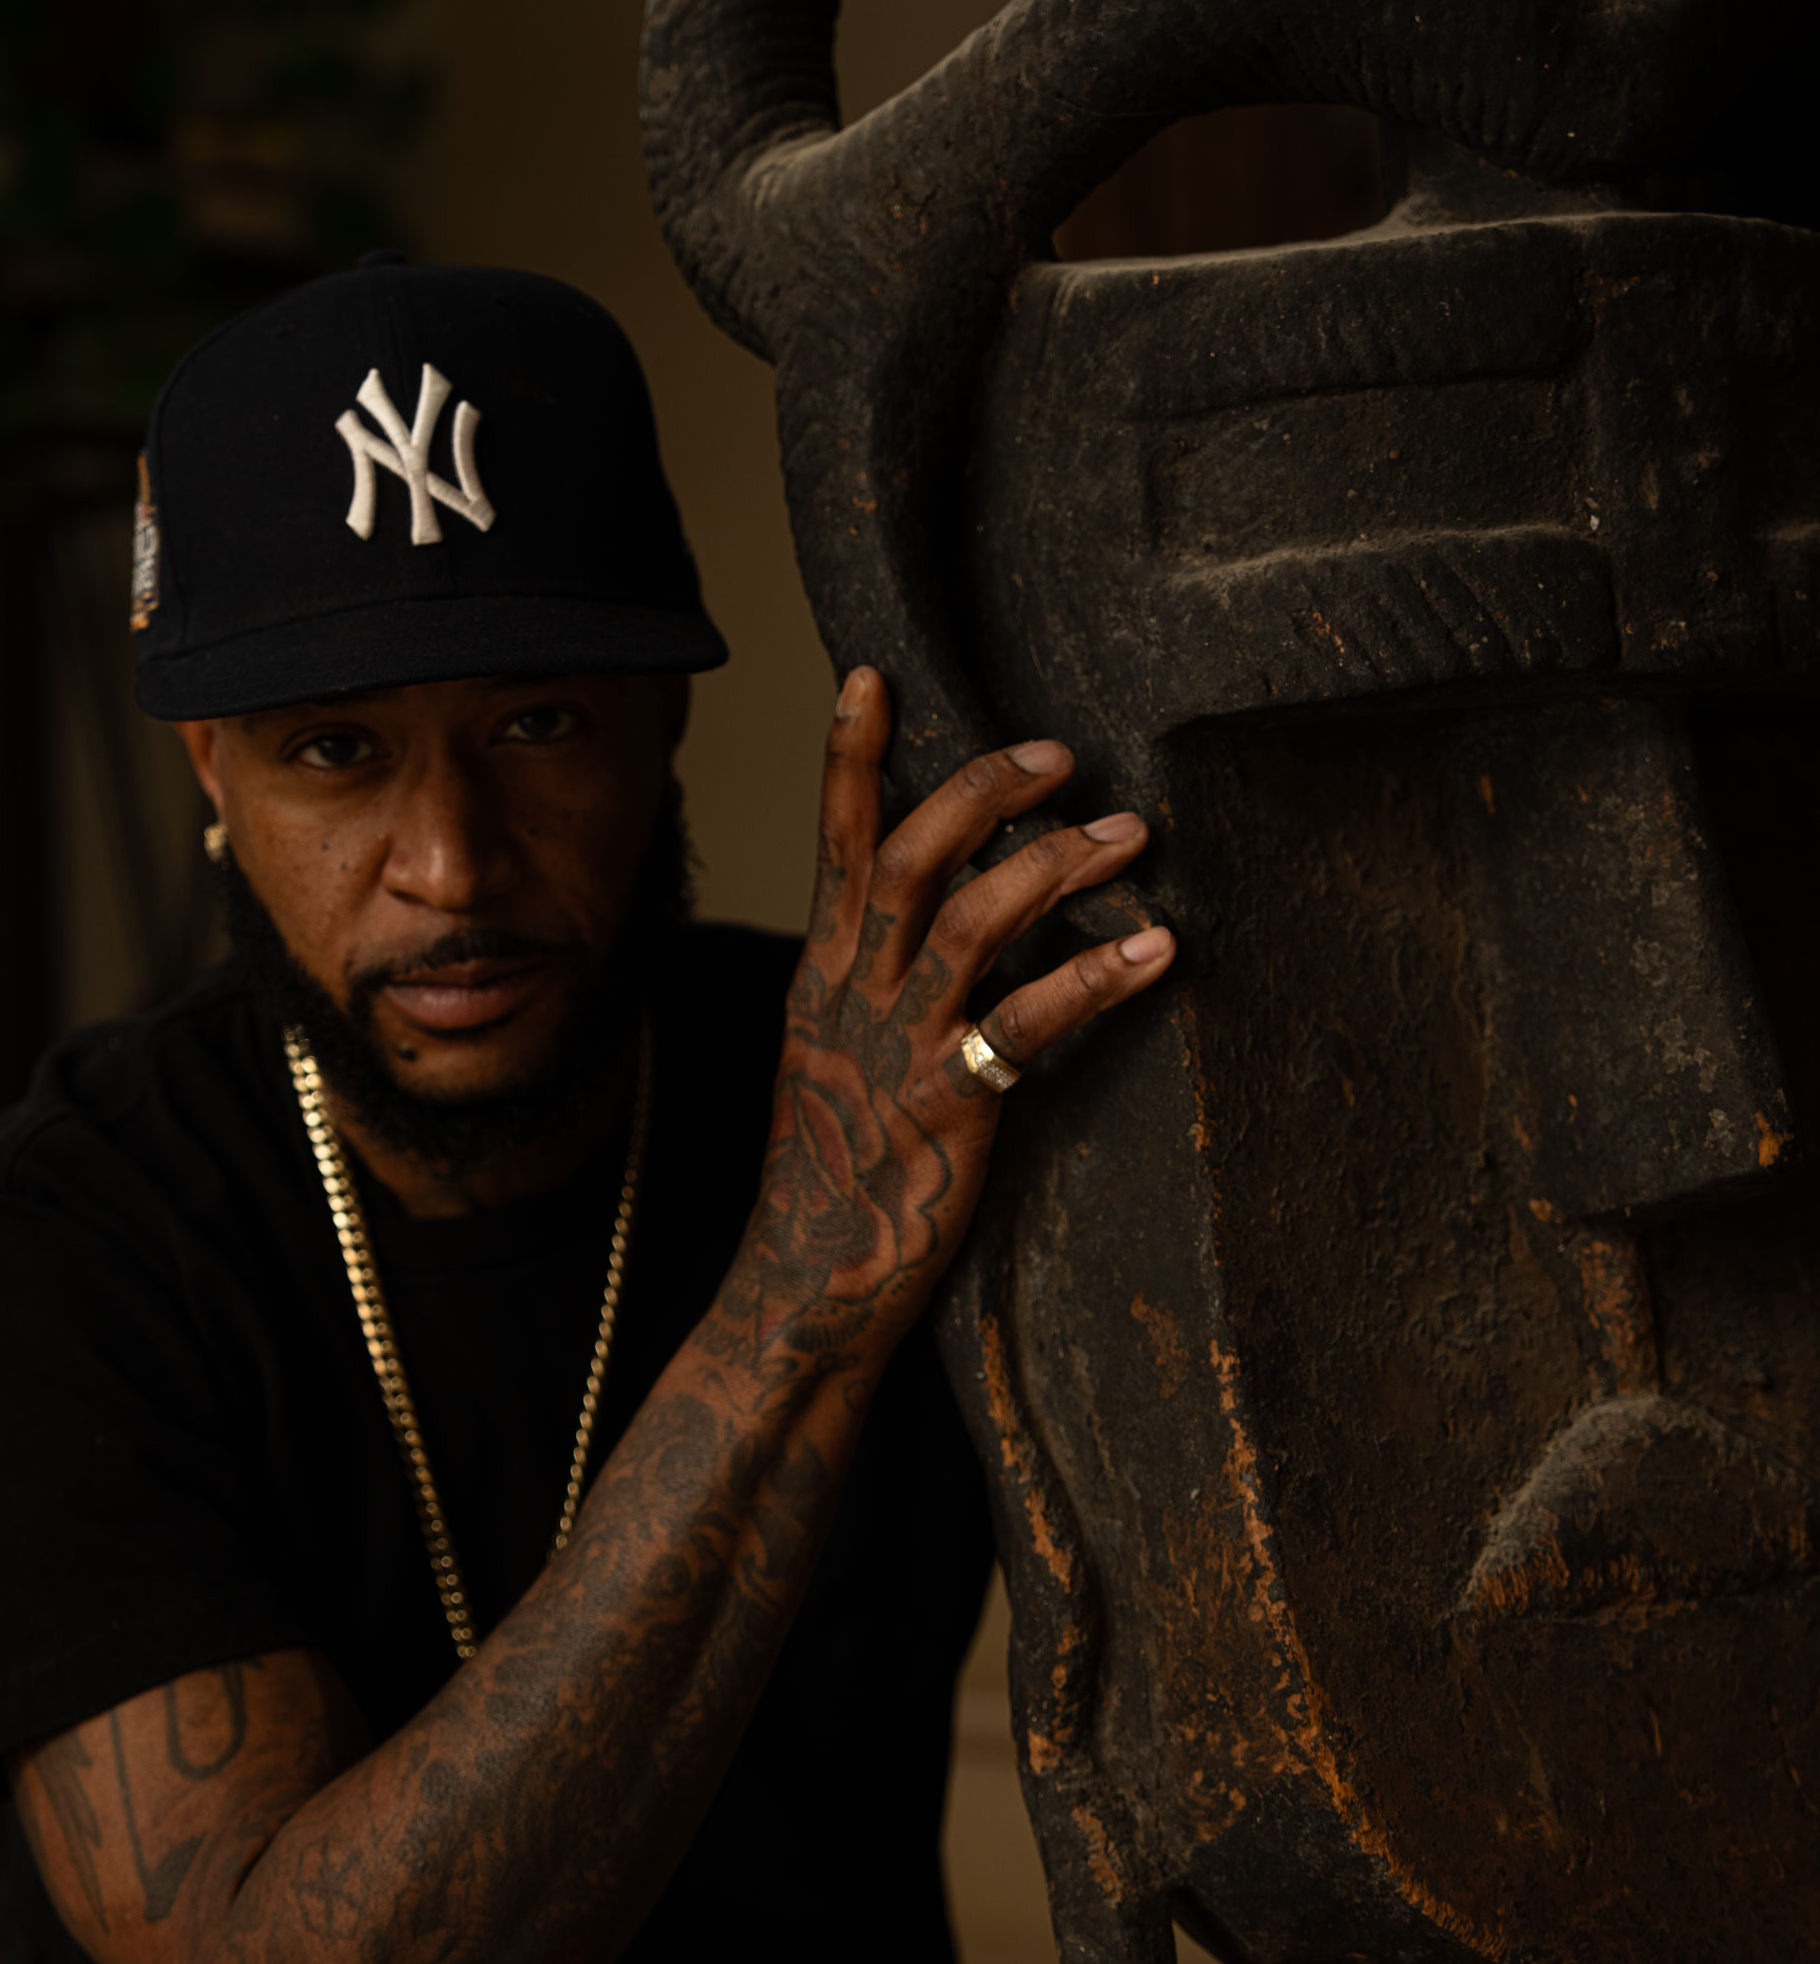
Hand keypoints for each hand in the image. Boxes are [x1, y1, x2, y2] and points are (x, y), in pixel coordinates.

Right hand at [735, 668, 1174, 1363]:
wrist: (806, 1290)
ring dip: (1056, 866)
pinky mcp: (949, 1106)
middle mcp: (851, 997)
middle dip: (981, 791)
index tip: (870, 673)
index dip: (848, 755)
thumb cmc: (836, 1176)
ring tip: (1131, 833)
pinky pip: (1027, 1025)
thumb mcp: (833, 1059)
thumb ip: (873, 982)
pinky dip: (1096, 977)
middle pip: (907, 858)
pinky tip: (1157, 949)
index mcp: (820, 976)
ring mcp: (897, 1049)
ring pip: (972, 923)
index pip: (831, 843)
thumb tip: (937, 917)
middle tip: (1059, 753)